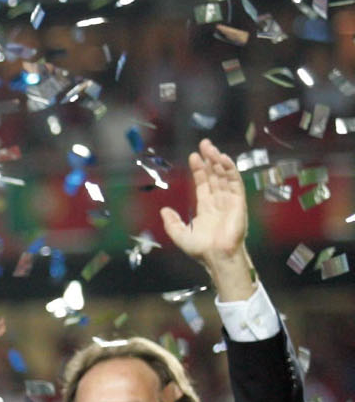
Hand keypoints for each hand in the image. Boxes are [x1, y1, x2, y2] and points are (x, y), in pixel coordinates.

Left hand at [161, 140, 255, 297]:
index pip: (203, 183)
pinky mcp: (238, 202)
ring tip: (211, 148)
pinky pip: (235, 183)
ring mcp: (229, 201)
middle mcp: (218, 201)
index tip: (193, 156)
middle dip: (209, 159)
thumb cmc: (201, 250)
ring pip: (224, 176)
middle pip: (214, 175)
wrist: (216, 257)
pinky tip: (224, 160)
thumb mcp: (180, 235)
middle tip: (204, 144)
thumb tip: (164, 210)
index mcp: (206, 207)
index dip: (199, 170)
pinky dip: (230, 171)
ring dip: (219, 161)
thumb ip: (171, 222)